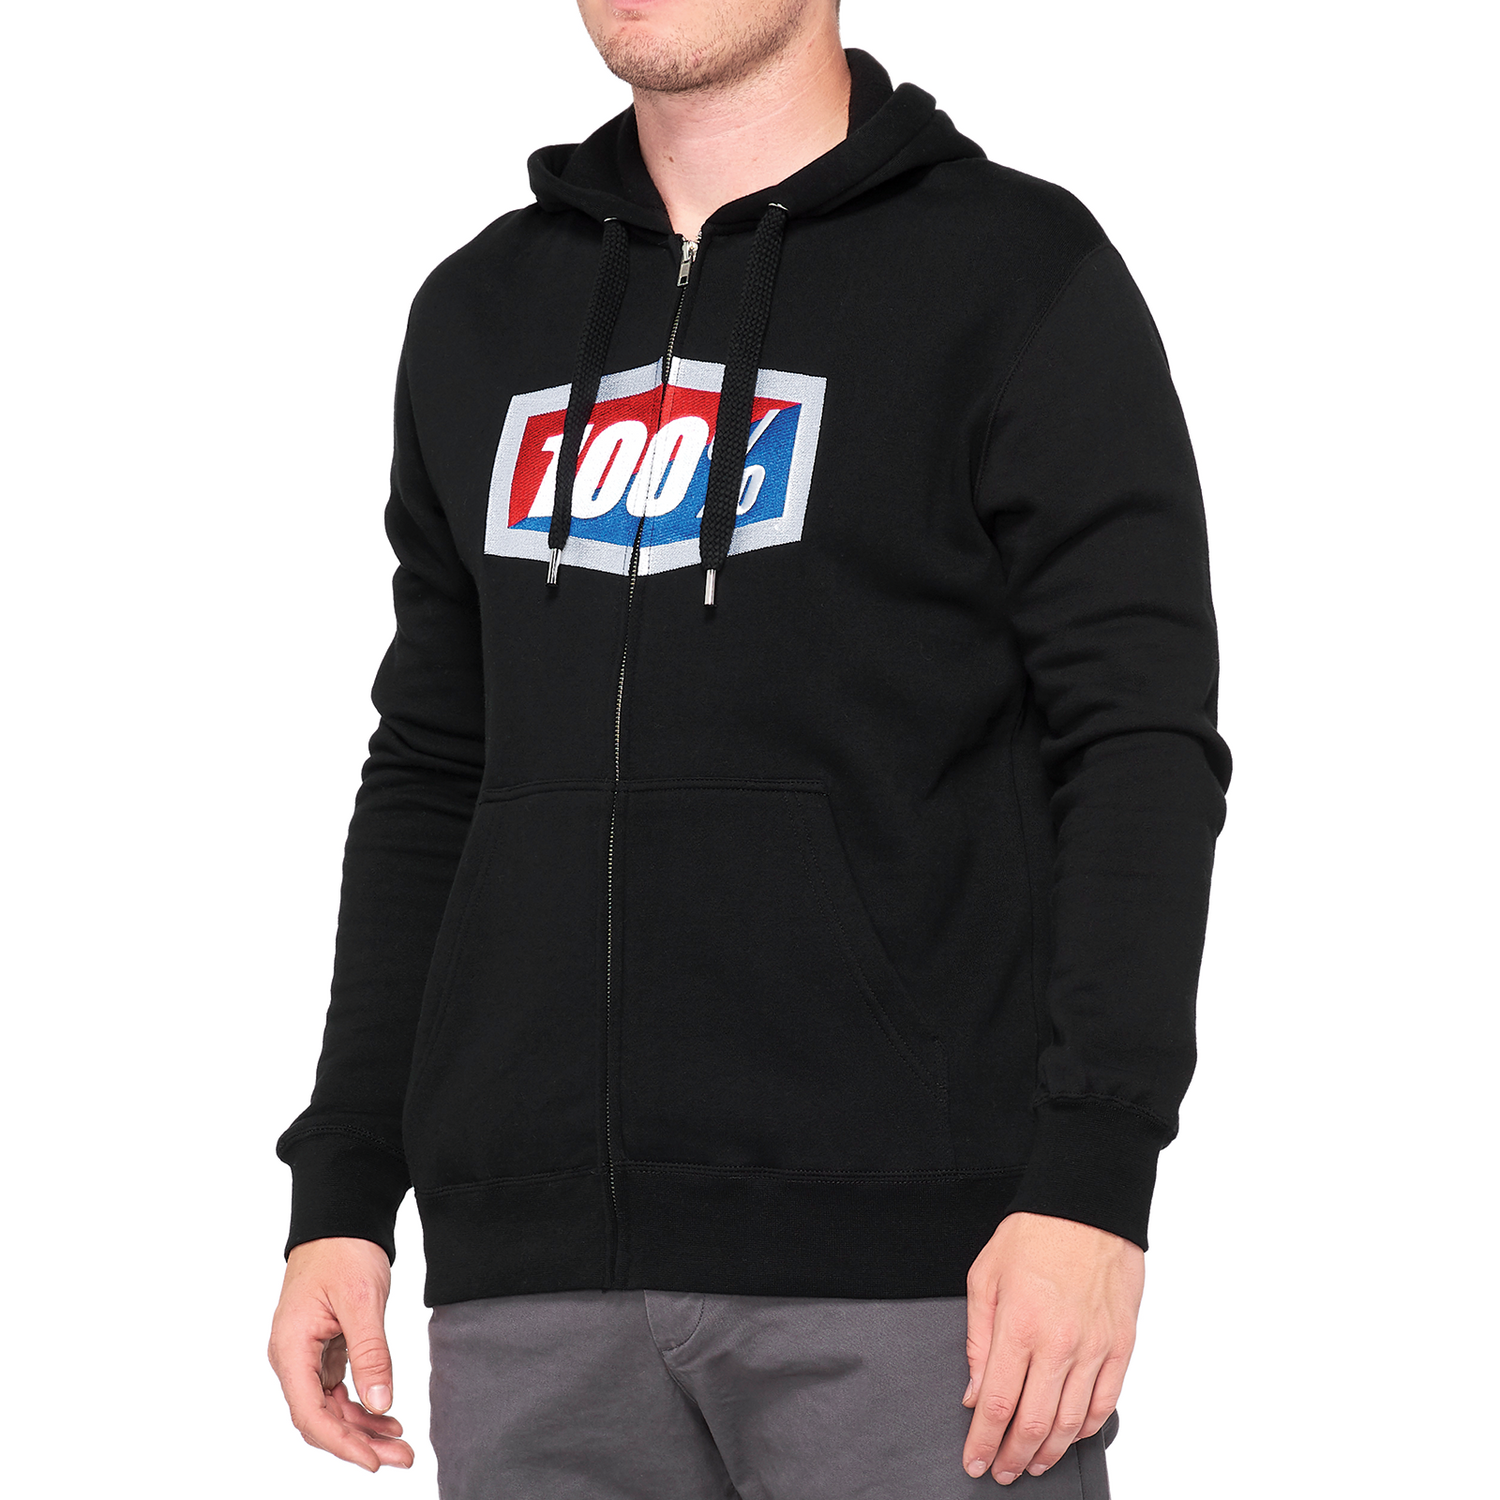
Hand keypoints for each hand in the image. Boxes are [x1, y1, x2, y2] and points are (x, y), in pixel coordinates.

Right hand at [268, 1237, 414, 1470]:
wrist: (340, 1221)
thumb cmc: (345, 1251)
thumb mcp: (362, 1300)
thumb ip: (371, 1353)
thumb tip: (382, 1404)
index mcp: (290, 1348)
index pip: (310, 1413)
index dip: (341, 1443)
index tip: (374, 1461)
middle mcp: (292, 1359)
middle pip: (321, 1418)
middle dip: (359, 1443)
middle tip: (403, 1458)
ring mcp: (307, 1357)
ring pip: (331, 1409)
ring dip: (364, 1429)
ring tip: (402, 1446)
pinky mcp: (323, 1352)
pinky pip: (339, 1391)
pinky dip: (363, 1406)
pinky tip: (389, 1418)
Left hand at [961, 1212, 1142, 1484]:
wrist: (1087, 1206)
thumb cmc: (1034, 1235)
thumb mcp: (985, 1277)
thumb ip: (978, 1339)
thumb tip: (975, 1391)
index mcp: (1019, 1326)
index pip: (997, 1404)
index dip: (983, 1443)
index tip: (974, 1461)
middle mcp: (1059, 1344)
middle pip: (1034, 1424)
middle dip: (1013, 1457)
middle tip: (1000, 1471)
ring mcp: (1095, 1348)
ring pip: (1070, 1423)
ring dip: (1048, 1452)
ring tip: (1031, 1464)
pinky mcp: (1121, 1346)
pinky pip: (1104, 1403)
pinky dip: (1084, 1428)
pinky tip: (1067, 1436)